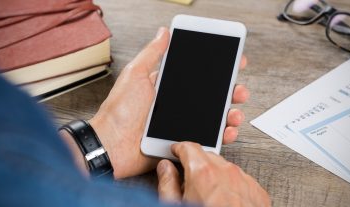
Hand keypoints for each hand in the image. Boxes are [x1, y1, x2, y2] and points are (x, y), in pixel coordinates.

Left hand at [89, 27, 248, 178]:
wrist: (111, 146)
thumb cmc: (119, 111)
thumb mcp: (135, 75)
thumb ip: (152, 54)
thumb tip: (163, 32)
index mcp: (167, 87)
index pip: (197, 75)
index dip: (217, 69)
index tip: (234, 63)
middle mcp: (177, 105)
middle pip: (211, 96)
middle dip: (230, 92)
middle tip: (238, 90)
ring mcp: (181, 124)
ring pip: (213, 117)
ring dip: (229, 114)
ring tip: (234, 113)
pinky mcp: (183, 142)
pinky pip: (207, 138)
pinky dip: (221, 136)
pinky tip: (226, 131)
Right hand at [157, 142, 270, 206]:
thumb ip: (168, 183)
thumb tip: (165, 169)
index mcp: (202, 173)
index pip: (188, 147)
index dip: (179, 148)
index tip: (176, 151)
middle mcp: (226, 172)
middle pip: (207, 156)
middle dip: (197, 163)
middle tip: (189, 179)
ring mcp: (244, 181)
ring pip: (225, 168)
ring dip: (215, 175)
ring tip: (209, 197)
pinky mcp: (257, 192)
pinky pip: (241, 180)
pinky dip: (232, 186)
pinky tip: (225, 202)